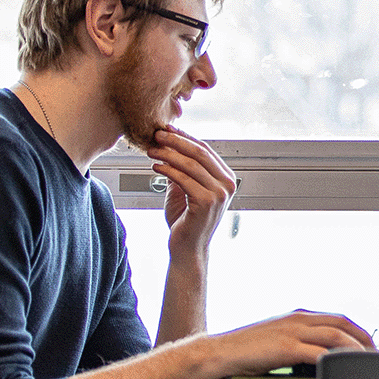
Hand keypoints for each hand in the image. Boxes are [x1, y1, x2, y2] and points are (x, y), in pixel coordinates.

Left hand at [148, 126, 235, 254]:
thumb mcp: (184, 189)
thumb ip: (181, 170)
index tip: (166, 130)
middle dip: (176, 141)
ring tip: (151, 150)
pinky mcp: (206, 202)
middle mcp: (227, 184)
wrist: (188, 248)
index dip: (184, 137)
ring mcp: (219, 193)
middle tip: (157, 134)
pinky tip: (155, 167)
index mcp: (226, 178)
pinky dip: (167, 170)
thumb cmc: (186, 221)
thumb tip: (169, 146)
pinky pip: (183, 179)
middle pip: (200, 153)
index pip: (205, 150)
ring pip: (191, 164)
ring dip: (168, 154)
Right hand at [210, 309, 375, 376]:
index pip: (338, 319)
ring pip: (336, 336)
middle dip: (364, 340)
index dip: (358, 331)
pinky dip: (334, 360)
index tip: (370, 345)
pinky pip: (318, 353)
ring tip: (366, 364)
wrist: (219, 352)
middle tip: (376, 357)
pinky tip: (343, 369)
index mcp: (299, 317)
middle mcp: (299, 320)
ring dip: (356, 350)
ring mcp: (293, 332)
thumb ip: (299, 344)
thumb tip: (320, 359)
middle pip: (343, 325)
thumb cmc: (247, 351)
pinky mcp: (286, 348)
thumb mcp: (278, 340)